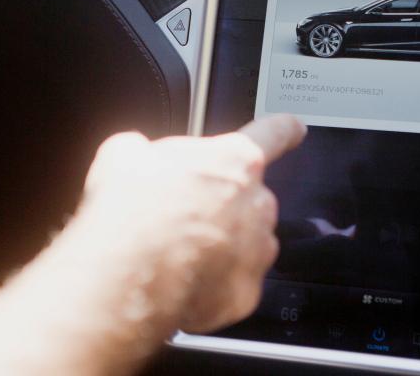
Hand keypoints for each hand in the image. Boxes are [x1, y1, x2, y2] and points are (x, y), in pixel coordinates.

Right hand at [78, 114, 306, 335]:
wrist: (126, 276)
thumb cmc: (131, 210)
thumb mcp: (125, 155)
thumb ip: (145, 149)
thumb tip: (137, 154)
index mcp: (236, 159)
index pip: (275, 133)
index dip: (285, 129)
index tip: (294, 128)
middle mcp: (257, 201)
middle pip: (249, 197)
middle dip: (224, 204)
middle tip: (184, 214)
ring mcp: (257, 248)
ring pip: (247, 241)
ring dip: (222, 244)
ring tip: (178, 251)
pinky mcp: (247, 291)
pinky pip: (235, 283)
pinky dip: (214, 284)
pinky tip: (181, 281)